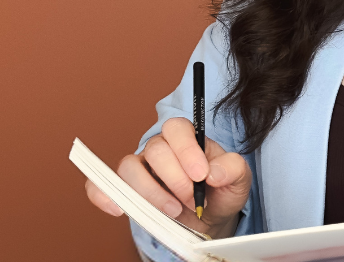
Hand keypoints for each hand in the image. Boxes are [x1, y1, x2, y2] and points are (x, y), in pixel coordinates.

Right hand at [84, 117, 251, 238]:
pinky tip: (119, 209)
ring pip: (128, 167)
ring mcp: (140, 169)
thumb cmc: (220, 192)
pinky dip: (104, 196)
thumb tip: (215, 172)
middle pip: (155, 151)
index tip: (201, 175)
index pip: (177, 128)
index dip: (186, 150)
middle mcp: (160, 149)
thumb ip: (232, 168)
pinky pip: (101, 186)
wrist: (209, 218)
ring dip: (149, 192)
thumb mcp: (238, 179)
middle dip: (175, 179)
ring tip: (172, 210)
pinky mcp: (124, 190)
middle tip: (191, 199)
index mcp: (187, 138)